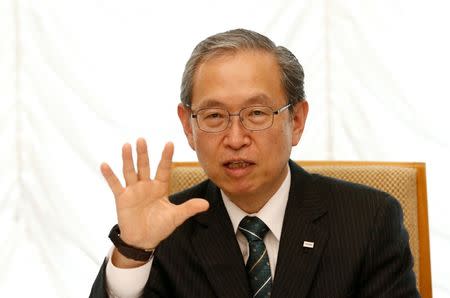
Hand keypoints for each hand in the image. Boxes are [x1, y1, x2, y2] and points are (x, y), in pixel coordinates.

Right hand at [101, 138, 208, 265]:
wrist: (143, 241)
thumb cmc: (160, 227)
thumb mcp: (176, 217)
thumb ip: (189, 208)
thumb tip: (206, 205)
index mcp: (160, 187)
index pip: (163, 169)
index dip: (166, 157)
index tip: (170, 143)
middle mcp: (146, 185)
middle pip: (144, 166)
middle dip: (143, 153)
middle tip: (142, 139)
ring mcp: (133, 191)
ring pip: (130, 171)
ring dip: (127, 159)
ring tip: (126, 145)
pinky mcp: (122, 198)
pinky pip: (115, 185)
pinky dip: (110, 175)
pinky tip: (104, 165)